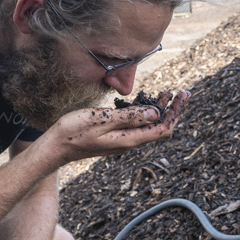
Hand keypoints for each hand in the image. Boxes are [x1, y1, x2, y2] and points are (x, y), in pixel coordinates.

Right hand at [50, 90, 190, 164]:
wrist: (55, 147)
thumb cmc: (74, 132)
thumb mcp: (102, 120)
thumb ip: (130, 117)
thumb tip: (156, 113)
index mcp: (129, 139)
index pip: (162, 128)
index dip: (175, 112)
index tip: (183, 95)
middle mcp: (129, 142)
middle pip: (158, 127)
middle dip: (171, 110)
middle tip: (180, 92)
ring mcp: (121, 141)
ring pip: (147, 126)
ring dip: (158, 110)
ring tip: (165, 93)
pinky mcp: (114, 137)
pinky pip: (136, 126)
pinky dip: (144, 112)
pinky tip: (142, 102)